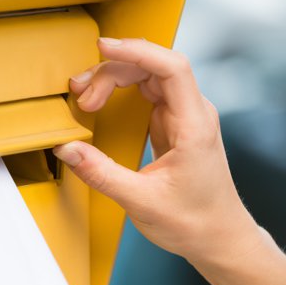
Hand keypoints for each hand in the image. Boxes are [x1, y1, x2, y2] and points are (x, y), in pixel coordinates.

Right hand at [55, 37, 262, 266]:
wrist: (218, 237)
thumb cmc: (193, 221)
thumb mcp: (141, 201)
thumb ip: (101, 174)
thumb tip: (67, 149)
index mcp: (193, 126)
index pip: (171, 68)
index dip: (137, 51)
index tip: (103, 47)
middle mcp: (192, 113)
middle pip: (152, 67)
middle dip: (112, 71)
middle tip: (81, 94)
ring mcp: (183, 117)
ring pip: (147, 77)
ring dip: (113, 79)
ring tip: (85, 98)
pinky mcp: (172, 125)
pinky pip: (146, 93)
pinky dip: (119, 92)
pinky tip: (100, 102)